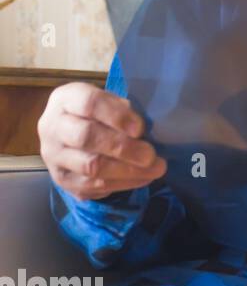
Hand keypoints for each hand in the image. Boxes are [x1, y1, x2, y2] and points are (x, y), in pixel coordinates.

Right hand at [39, 82, 166, 201]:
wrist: (70, 136)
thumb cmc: (99, 114)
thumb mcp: (110, 102)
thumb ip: (124, 110)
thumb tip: (142, 130)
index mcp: (65, 99)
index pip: (88, 103)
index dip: (116, 116)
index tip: (140, 128)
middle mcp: (52, 127)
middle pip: (86, 137)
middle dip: (123, 148)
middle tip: (151, 155)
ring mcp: (53, 156)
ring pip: (90, 166)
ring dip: (128, 170)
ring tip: (155, 169)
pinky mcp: (61, 179)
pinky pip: (92, 186)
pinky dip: (123, 184)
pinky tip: (144, 178)